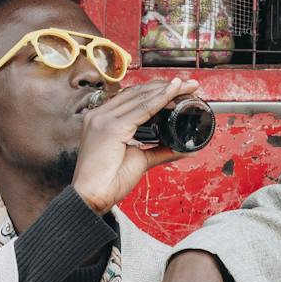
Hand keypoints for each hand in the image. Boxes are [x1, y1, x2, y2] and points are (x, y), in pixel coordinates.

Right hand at [72, 77, 200, 213]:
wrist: (90, 197)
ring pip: (141, 97)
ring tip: (187, 86)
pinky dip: (161, 100)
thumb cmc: (108, 182)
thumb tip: (183, 149)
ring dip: (167, 90)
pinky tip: (174, 94)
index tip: (177, 88)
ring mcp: (104, 119)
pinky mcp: (111, 127)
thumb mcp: (139, 159)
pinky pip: (142, 109)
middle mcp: (100, 115)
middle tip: (189, 84)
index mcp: (102, 120)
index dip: (156, 90)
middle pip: (137, 92)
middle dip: (166, 86)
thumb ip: (160, 151)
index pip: (132, 97)